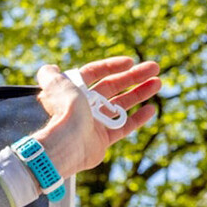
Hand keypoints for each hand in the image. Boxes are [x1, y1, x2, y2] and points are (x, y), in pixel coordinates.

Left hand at [31, 57, 161, 178]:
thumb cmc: (64, 111)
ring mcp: (94, 123)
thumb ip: (50, 75)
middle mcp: (83, 107)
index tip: (130, 62)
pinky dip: (138, 118)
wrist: (67, 143)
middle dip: (133, 77)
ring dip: (140, 93)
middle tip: (154, 68)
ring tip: (157, 82)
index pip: (93, 74)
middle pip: (112, 88)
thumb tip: (49, 69)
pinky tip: (151, 108)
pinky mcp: (102, 140)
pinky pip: (123, 127)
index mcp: (73, 92)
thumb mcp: (55, 85)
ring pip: (121, 105)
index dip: (111, 66)